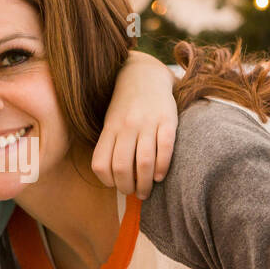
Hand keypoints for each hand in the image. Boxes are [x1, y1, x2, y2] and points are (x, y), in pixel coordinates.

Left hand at [92, 50, 177, 198]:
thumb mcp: (110, 123)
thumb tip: (114, 180)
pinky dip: (162, 167)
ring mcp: (147, 123)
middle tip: (134, 193)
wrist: (145, 75)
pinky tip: (160, 176)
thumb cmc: (125, 107)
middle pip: (122, 167)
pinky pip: (165, 149)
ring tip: (146, 191)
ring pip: (144, 162)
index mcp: (110, 128)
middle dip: (127, 188)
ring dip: (145, 183)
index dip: (108, 181)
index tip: (116, 185)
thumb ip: (110, 147)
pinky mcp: (168, 120)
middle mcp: (127, 126)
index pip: (101, 164)